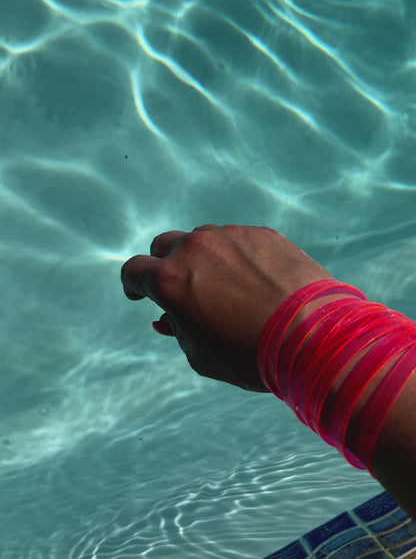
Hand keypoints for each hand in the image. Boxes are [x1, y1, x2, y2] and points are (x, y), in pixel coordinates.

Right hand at [121, 224, 335, 390]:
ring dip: (202, 258)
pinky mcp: (261, 233)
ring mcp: (230, 236)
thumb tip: (169, 317)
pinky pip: (239, 240)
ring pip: (202, 239)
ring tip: (221, 287)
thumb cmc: (251, 355)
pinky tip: (253, 280)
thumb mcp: (200, 355)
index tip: (140, 294)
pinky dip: (237, 256)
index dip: (133, 285)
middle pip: (164, 245)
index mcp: (169, 280)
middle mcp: (194, 248)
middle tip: (179, 287)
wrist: (314, 336)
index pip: (133, 271)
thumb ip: (177, 329)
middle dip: (164, 265)